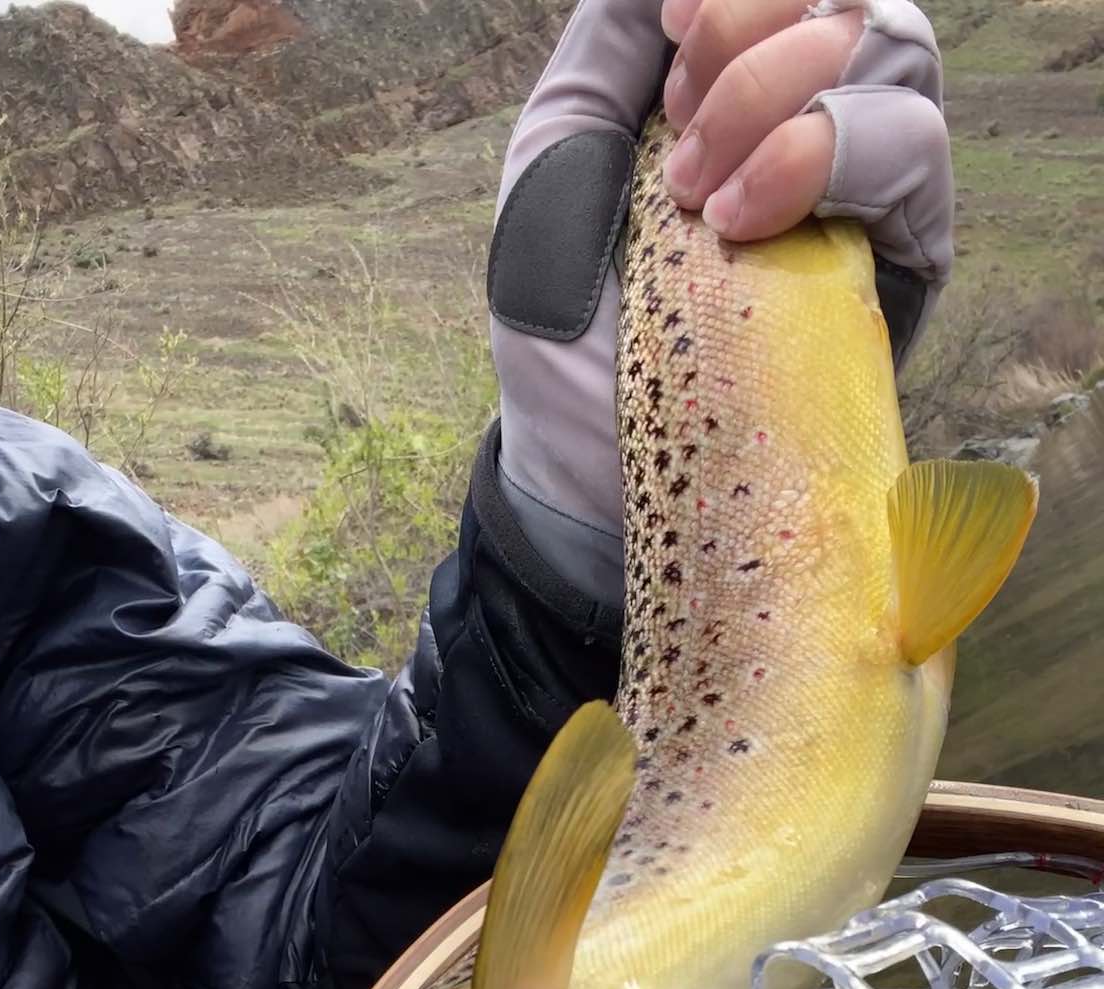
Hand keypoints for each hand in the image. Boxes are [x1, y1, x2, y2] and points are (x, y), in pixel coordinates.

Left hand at [488, 0, 953, 612]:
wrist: (578, 462)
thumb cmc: (562, 322)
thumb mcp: (555, 157)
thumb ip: (609, 44)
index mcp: (732, 93)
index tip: (671, 38)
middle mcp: (810, 128)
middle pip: (854, 4)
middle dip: (758, 36)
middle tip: (681, 121)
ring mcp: (860, 196)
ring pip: (893, 61)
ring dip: (787, 98)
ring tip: (704, 199)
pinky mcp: (898, 267)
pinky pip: (915, 157)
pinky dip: (830, 155)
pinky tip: (749, 221)